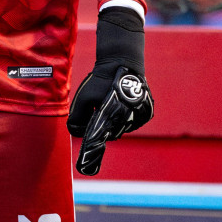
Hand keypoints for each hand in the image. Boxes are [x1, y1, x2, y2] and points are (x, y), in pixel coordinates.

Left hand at [67, 5, 152, 176]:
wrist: (123, 62)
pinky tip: (122, 104)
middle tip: (98, 111)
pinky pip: (134, 120)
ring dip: (116, 121)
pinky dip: (127, 116)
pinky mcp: (147, 112)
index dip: (93, 146)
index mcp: (111, 119)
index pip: (100, 140)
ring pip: (124, 127)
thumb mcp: (84, 97)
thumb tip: (74, 132)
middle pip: (112, 133)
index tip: (88, 159)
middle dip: (104, 126)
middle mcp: (128, 121)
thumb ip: (77, 116)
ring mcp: (140, 117)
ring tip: (111, 104)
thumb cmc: (101, 81)